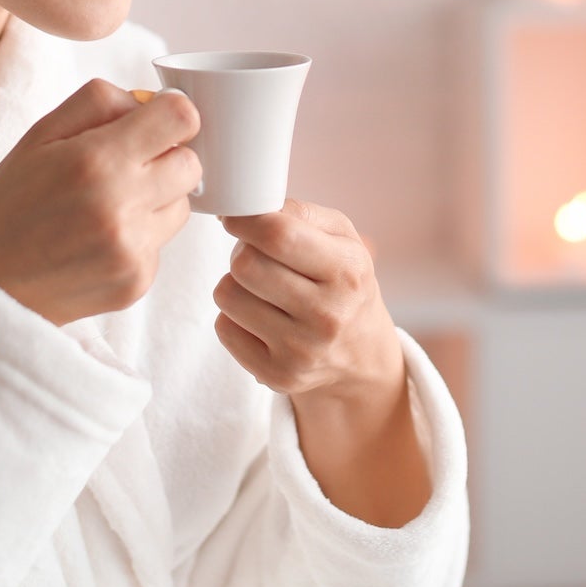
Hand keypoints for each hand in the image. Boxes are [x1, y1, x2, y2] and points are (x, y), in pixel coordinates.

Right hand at [0, 80, 200, 326]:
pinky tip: (98, 240)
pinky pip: (162, 244)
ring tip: (108, 206)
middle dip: (167, 157)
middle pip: (192, 163)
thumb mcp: (38, 136)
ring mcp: (132, 250)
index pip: (182, 119)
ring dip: (157, 199)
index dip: (172, 113)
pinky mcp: (137, 282)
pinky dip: (140, 236)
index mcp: (95, 160)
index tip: (154, 121)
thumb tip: (152, 99)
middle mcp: (121, 206)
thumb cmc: (9, 205)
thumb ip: (99, 103)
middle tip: (128, 165)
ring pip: (182, 206)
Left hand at [212, 199, 403, 403]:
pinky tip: (260, 317)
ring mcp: (301, 350)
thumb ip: (299, 212)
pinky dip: (234, 317)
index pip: (278, 235)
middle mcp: (328, 315)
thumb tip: (248, 211)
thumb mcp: (342, 236)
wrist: (361, 353)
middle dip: (242, 252)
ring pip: (228, 295)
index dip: (246, 220)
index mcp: (347, 271)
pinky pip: (224, 329)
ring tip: (261, 289)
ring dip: (236, 285)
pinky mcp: (277, 375)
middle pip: (245, 265)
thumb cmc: (344, 281)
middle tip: (258, 257)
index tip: (236, 219)